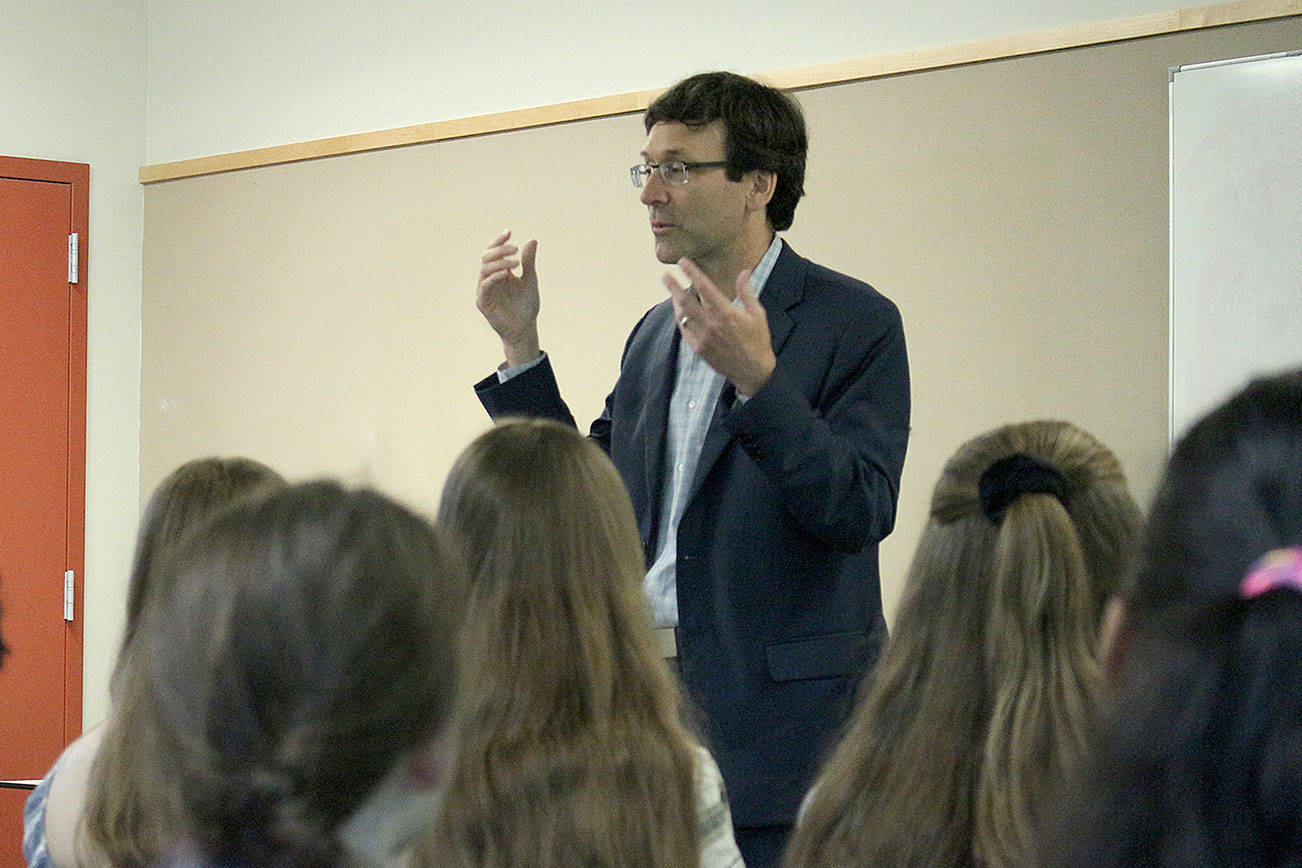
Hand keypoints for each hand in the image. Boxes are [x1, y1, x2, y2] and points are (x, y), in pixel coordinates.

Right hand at [477, 230, 540, 366]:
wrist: (525, 328)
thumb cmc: (526, 305)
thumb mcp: (530, 280)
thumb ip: (529, 262)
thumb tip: (532, 240)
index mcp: (499, 272)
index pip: (494, 252)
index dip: (499, 241)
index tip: (509, 233)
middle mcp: (490, 279)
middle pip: (487, 257)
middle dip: (500, 250)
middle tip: (515, 249)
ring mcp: (485, 290)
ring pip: (484, 269)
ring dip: (499, 263)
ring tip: (515, 262)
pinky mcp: (483, 302)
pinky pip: (485, 286)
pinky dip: (494, 277)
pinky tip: (506, 274)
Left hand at [665, 258, 775, 395]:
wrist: (753, 371)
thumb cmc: (758, 341)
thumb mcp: (757, 314)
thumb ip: (747, 292)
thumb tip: (744, 272)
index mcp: (727, 313)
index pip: (705, 288)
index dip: (692, 273)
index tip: (683, 262)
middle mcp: (712, 325)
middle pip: (686, 302)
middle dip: (673, 287)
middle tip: (665, 276)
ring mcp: (704, 338)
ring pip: (683, 316)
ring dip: (675, 303)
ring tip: (672, 292)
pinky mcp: (699, 349)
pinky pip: (685, 331)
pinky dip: (681, 319)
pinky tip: (680, 312)